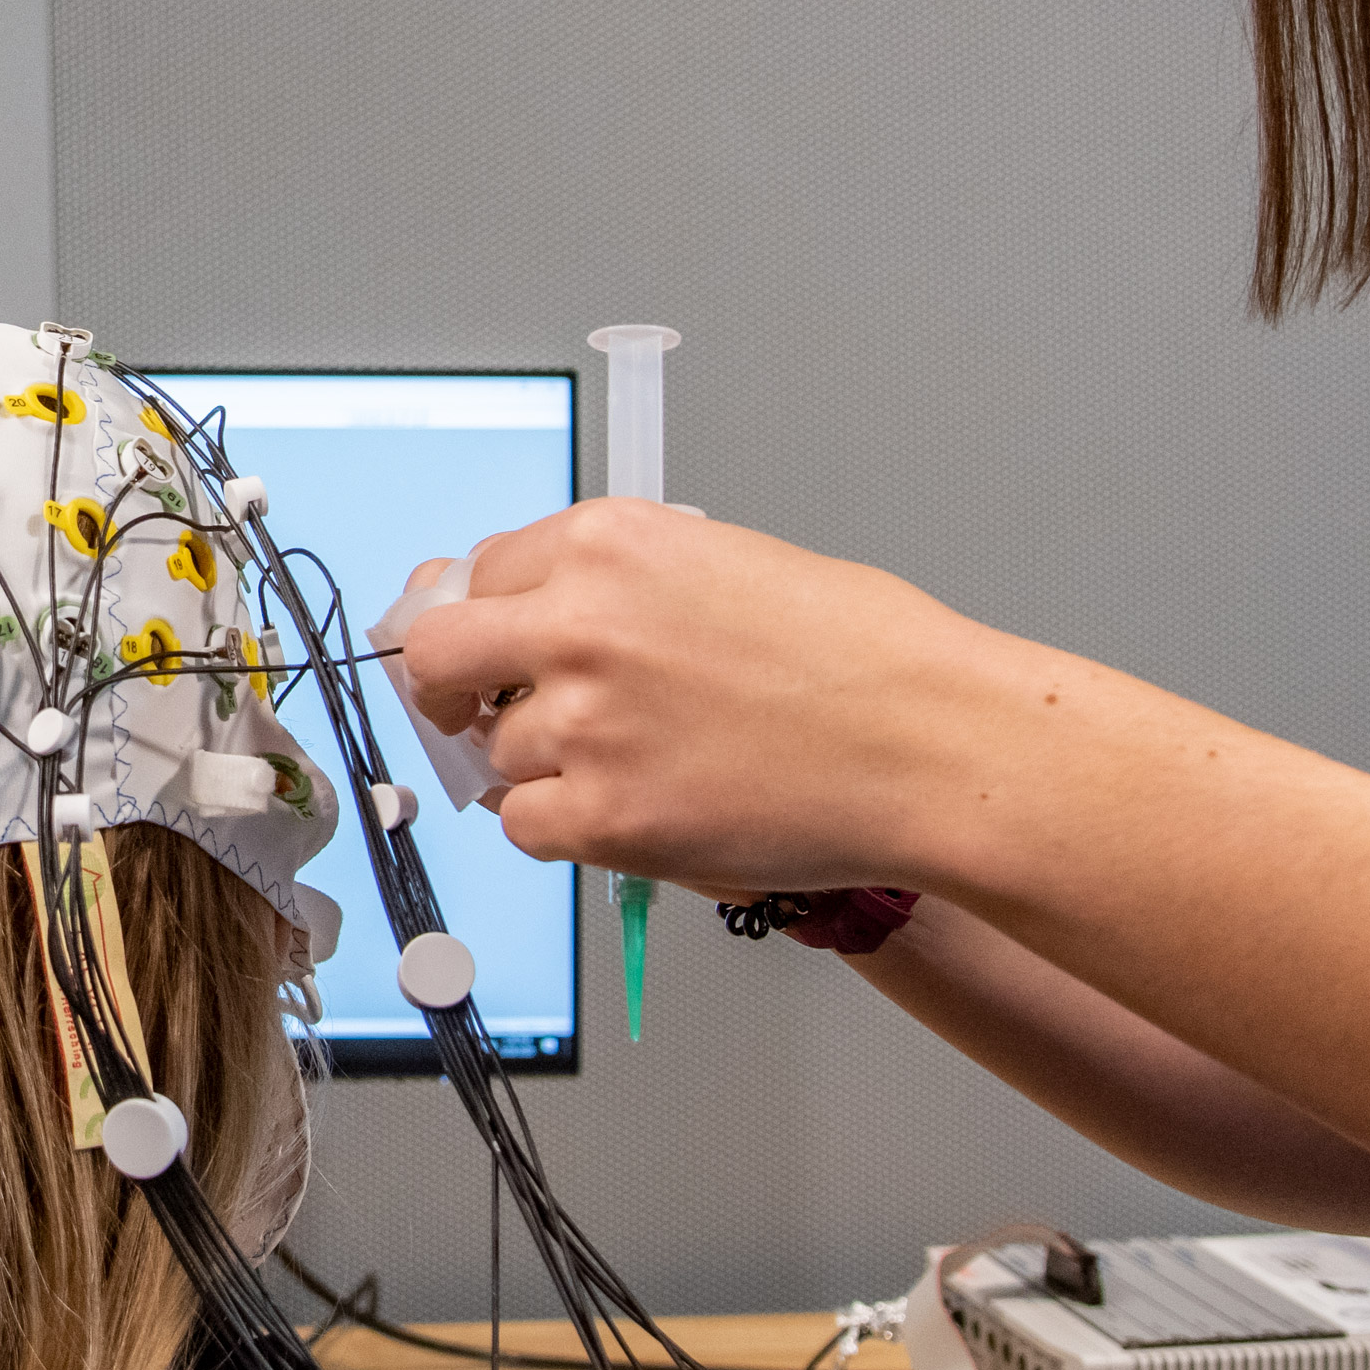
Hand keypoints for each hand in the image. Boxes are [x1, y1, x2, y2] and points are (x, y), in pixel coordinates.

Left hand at [387, 498, 989, 885]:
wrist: (932, 744)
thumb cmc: (862, 657)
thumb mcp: (723, 565)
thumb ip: (615, 585)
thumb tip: (529, 613)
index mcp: (607, 542)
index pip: (480, 575)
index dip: (487, 619)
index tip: (492, 649)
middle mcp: (579, 622)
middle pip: (436, 657)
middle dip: (449, 687)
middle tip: (476, 711)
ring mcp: (586, 723)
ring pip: (497, 753)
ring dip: (546, 764)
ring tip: (643, 762)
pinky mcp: (606, 815)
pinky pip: (526, 825)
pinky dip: (565, 826)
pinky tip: (633, 808)